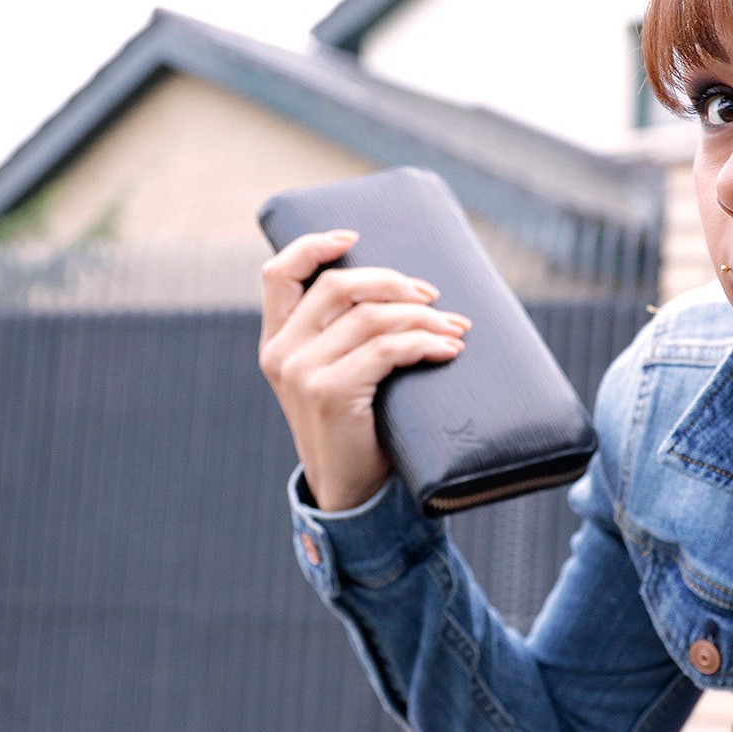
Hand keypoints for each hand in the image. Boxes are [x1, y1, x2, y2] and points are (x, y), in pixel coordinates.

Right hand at [258, 230, 470, 510]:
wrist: (351, 494)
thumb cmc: (357, 430)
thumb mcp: (336, 376)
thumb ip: (344, 339)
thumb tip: (405, 291)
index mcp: (277, 342)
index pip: (278, 275)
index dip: (314, 246)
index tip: (354, 237)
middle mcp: (282, 353)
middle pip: (339, 286)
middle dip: (393, 282)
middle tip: (432, 297)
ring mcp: (302, 372)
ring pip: (371, 316)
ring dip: (423, 317)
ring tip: (455, 328)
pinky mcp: (330, 393)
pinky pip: (386, 349)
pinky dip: (424, 343)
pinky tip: (448, 350)